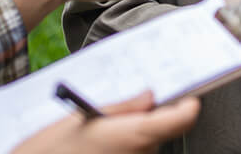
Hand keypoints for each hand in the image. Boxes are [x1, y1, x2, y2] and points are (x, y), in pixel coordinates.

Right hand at [13, 92, 199, 153]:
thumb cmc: (50, 149)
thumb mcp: (84, 116)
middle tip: (126, 103)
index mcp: (135, 135)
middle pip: (161, 132)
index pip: (182, 118)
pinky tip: (97, 145)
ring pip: (145, 146)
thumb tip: (150, 96)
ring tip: (100, 128)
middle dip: (149, 116)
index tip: (189, 92)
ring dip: (132, 135)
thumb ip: (123, 107)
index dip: (189, 103)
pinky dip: (122, 149)